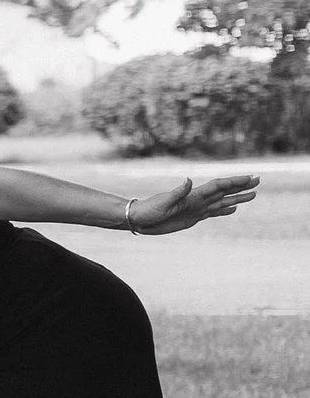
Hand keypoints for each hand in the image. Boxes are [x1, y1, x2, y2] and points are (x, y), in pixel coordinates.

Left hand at [132, 175, 257, 233]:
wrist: (138, 219)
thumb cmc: (149, 210)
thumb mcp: (163, 201)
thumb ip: (178, 192)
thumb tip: (189, 180)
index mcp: (193, 196)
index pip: (218, 186)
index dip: (234, 182)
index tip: (249, 178)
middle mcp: (197, 200)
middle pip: (224, 192)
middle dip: (241, 187)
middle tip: (258, 180)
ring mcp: (196, 209)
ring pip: (222, 202)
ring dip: (237, 198)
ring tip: (253, 195)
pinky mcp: (193, 218)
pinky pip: (213, 213)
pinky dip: (224, 211)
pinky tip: (233, 209)